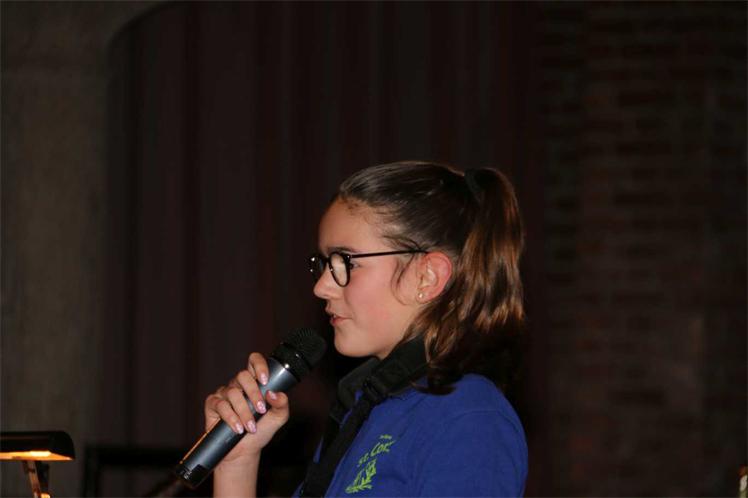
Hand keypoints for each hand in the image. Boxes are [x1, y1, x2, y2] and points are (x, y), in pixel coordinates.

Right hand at [204, 352, 289, 466]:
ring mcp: (224, 393)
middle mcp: (238, 385)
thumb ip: (282, 404)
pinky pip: (220, 405)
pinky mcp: (213, 404)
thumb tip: (276, 393)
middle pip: (242, 376)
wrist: (244, 451)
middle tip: (261, 410)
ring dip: (244, 412)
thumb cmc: (261, 431)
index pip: (254, 361)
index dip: (259, 365)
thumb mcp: (278, 418)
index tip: (265, 380)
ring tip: (251, 427)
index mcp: (255, 382)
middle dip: (253, 393)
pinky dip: (231, 418)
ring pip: (233, 393)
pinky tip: (238, 428)